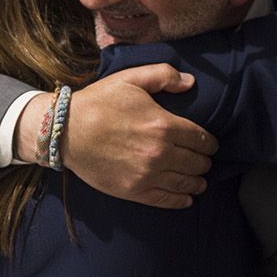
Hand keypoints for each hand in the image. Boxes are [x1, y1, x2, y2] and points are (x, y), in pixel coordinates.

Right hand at [53, 65, 216, 207]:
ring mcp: (148, 175)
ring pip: (186, 183)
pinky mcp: (134, 192)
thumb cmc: (99, 102)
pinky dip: (182, 200)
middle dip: (204, 161)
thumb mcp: (131, 79)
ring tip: (199, 180)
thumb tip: (190, 82)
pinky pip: (167, 200)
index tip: (210, 144)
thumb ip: (164, 75)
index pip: (202, 139)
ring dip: (197, 182)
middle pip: (198, 163)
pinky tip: (187, 198)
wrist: (66, 131)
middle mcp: (160, 153)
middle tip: (203, 160)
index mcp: (164, 125)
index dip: (210, 142)